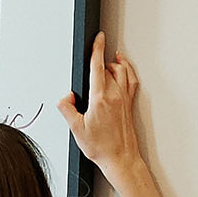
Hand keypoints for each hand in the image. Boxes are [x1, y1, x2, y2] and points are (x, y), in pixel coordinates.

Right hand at [56, 34, 151, 196]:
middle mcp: (115, 95)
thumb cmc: (101, 147)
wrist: (121, 159)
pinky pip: (131, 80)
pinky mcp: (129, 104)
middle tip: (92, 57)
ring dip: (115, 63)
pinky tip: (123, 70)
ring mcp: (124, 99)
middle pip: (108, 67)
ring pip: (122, 71)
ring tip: (109, 58)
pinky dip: (127, 71)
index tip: (98, 37)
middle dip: (100, 60)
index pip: (97, 66)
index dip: (97, 49)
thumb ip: (66, 108)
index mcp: (100, 98)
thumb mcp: (76, 129)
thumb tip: (66, 96)